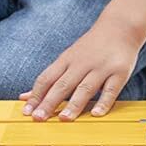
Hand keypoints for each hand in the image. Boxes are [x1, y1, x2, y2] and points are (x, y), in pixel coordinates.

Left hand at [21, 17, 144, 120]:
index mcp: (67, 60)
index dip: (35, 95)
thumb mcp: (68, 57)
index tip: (26, 111)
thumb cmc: (92, 46)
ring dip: (74, 104)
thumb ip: (50, 78)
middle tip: (39, 118)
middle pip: (62, 84)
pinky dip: (104, 102)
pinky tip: (96, 114)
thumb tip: (25, 96)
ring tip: (64, 119)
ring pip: (85, 88)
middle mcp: (82, 63)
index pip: (46, 78)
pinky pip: (111, 90)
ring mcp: (101, 68)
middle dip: (49, 102)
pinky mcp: (119, 72)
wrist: (120, 26)